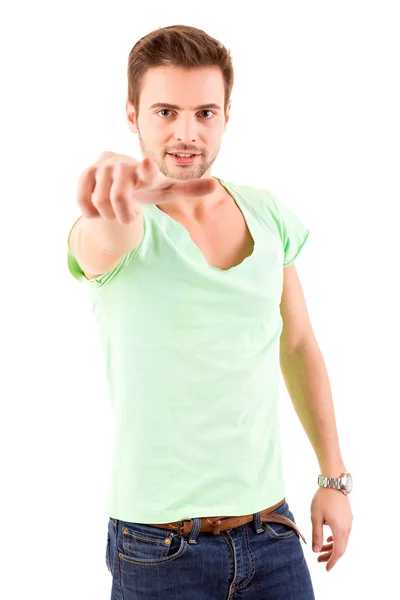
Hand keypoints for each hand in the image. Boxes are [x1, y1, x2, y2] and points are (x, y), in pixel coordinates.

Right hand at [76, 152, 217, 224]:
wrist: (119, 179)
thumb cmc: (147, 186)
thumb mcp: (167, 189)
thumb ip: (189, 189)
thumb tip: (215, 186)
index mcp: (146, 171)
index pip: (147, 171)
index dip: (147, 169)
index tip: (147, 164)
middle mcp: (124, 164)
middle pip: (119, 197)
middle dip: (123, 214)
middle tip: (131, 215)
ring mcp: (103, 166)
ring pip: (100, 201)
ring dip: (109, 214)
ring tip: (117, 210)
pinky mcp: (87, 172)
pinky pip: (83, 198)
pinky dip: (91, 211)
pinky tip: (99, 210)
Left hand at [311, 487, 352, 571]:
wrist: (334, 482)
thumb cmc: (322, 499)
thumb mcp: (316, 517)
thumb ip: (316, 535)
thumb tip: (316, 551)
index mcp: (339, 530)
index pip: (338, 552)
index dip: (332, 562)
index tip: (326, 568)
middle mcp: (347, 528)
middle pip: (341, 548)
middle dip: (330, 555)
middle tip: (319, 560)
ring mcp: (349, 522)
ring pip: (342, 540)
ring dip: (332, 546)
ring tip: (321, 549)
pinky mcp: (348, 517)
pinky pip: (344, 533)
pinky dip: (336, 538)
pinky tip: (329, 537)